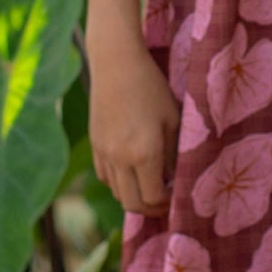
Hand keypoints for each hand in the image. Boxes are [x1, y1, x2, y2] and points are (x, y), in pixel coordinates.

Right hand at [88, 32, 179, 216]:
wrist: (116, 63)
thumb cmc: (152, 87)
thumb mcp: (173, 119)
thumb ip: (175, 154)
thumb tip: (175, 179)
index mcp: (144, 153)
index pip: (153, 198)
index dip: (167, 203)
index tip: (177, 196)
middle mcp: (120, 158)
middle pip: (132, 204)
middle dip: (150, 208)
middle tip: (165, 201)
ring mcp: (104, 153)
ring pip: (117, 192)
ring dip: (134, 195)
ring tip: (150, 185)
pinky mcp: (94, 144)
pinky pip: (105, 176)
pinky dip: (119, 182)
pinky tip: (132, 171)